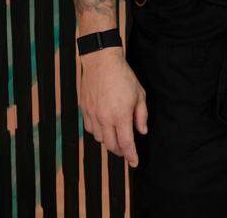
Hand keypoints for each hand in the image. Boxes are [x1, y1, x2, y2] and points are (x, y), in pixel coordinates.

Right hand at [79, 48, 147, 167]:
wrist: (101, 62)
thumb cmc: (123, 77)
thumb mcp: (140, 94)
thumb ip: (141, 115)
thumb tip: (142, 131)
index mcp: (120, 115)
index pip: (126, 143)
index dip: (131, 155)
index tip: (135, 163)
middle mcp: (105, 118)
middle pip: (111, 145)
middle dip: (120, 151)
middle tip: (127, 150)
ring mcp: (93, 115)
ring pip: (100, 138)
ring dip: (109, 141)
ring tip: (117, 137)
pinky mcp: (85, 110)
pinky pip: (90, 129)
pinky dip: (98, 132)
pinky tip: (105, 127)